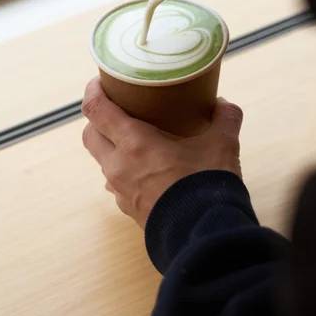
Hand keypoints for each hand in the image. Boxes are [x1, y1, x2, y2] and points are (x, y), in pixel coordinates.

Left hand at [81, 77, 243, 227]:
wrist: (204, 234)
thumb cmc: (206, 186)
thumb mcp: (222, 145)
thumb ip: (225, 118)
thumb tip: (223, 103)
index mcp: (134, 143)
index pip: (95, 110)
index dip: (93, 91)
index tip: (101, 80)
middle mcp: (118, 166)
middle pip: (90, 134)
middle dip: (98, 119)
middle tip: (117, 108)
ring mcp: (120, 190)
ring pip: (101, 161)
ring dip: (110, 146)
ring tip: (134, 139)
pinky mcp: (128, 209)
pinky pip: (117, 183)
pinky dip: (124, 171)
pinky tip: (146, 169)